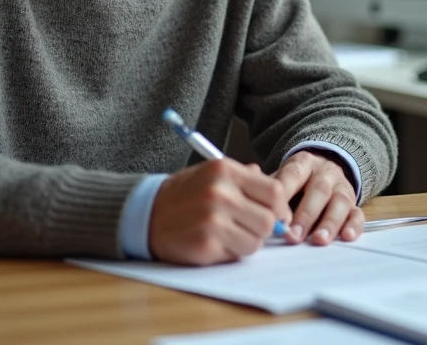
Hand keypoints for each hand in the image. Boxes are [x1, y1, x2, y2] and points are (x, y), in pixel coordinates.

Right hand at [148, 158, 291, 265]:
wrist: (145, 213)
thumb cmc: (185, 194)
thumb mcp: (212, 174)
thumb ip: (246, 179)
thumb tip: (279, 198)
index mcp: (225, 170)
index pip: (275, 191)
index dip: (281, 208)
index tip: (277, 216)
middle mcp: (220, 193)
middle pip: (269, 220)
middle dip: (264, 228)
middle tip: (248, 227)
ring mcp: (212, 220)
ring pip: (256, 242)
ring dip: (248, 242)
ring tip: (229, 234)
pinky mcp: (205, 244)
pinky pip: (236, 255)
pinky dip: (231, 252)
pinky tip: (215, 243)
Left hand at [273, 150, 361, 245]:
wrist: (324, 168)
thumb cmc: (295, 181)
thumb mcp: (281, 176)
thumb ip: (268, 188)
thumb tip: (253, 200)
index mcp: (303, 164)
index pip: (293, 174)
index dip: (285, 194)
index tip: (274, 216)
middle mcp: (325, 173)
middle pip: (318, 190)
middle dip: (305, 215)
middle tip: (292, 236)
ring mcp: (341, 187)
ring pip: (340, 202)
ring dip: (329, 223)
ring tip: (318, 240)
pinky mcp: (354, 203)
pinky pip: (358, 213)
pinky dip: (354, 226)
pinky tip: (346, 237)